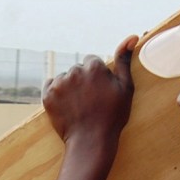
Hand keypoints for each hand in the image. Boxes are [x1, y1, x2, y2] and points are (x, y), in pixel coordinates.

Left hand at [43, 35, 137, 149]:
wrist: (91, 142)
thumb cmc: (112, 117)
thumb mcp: (125, 88)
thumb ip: (124, 61)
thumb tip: (132, 36)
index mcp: (94, 66)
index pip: (92, 62)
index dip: (98, 78)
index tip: (101, 93)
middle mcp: (74, 71)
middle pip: (78, 70)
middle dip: (83, 81)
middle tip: (91, 102)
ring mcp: (59, 83)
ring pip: (65, 79)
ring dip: (70, 88)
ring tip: (79, 106)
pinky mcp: (47, 96)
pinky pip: (51, 87)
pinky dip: (57, 94)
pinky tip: (67, 106)